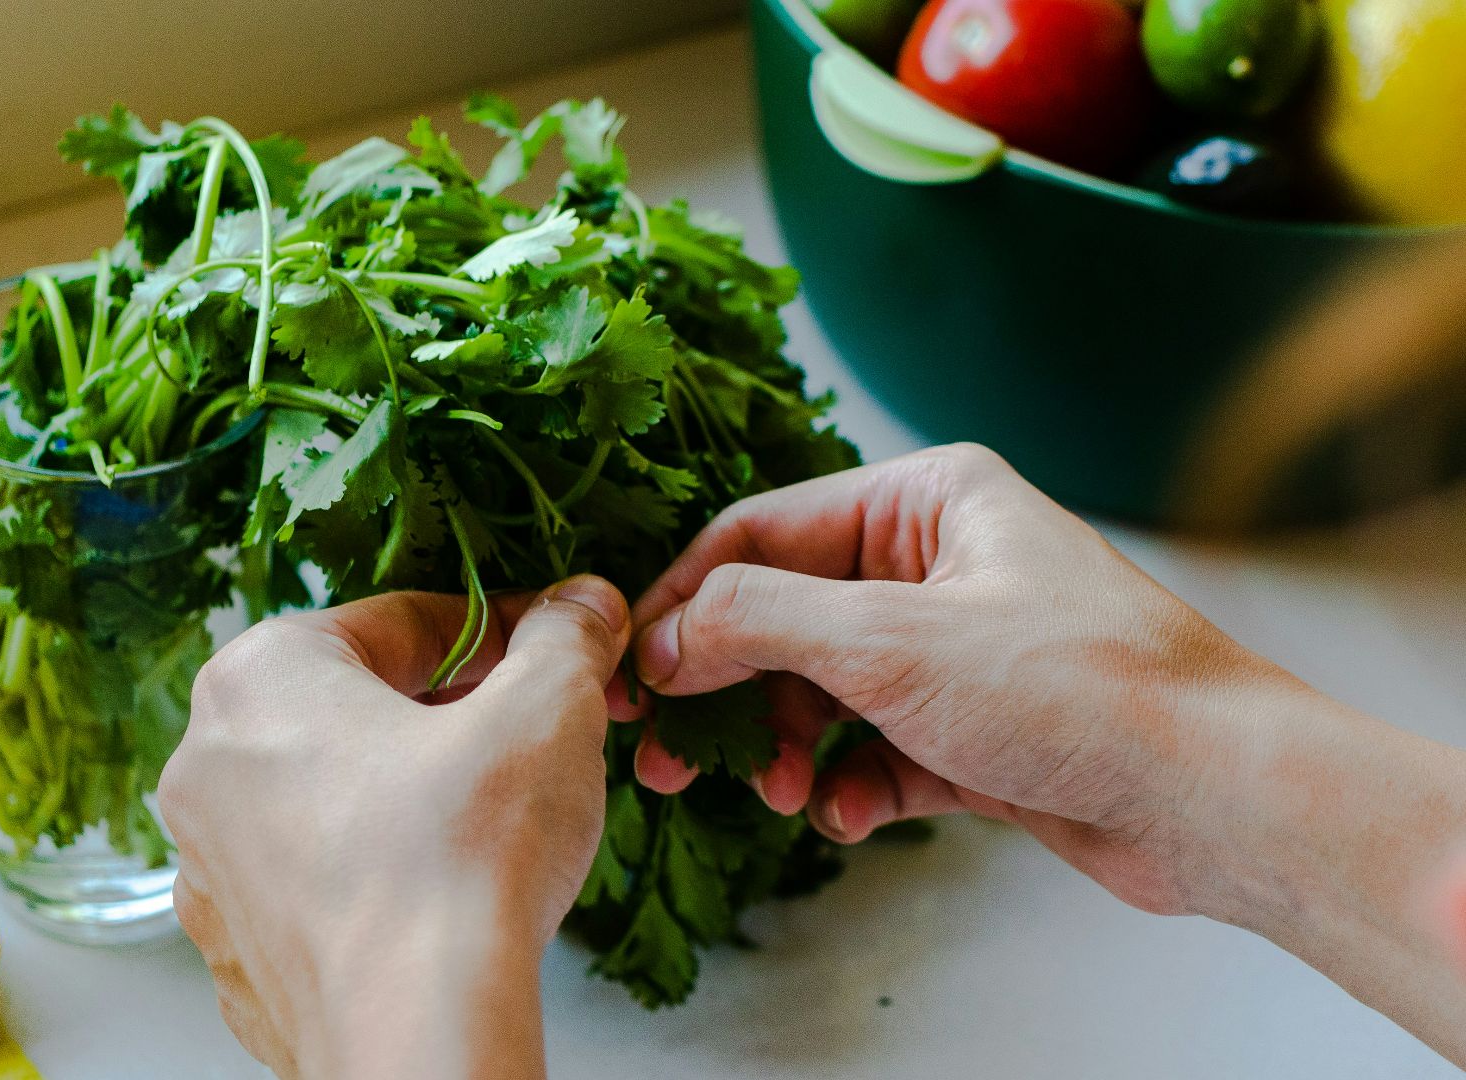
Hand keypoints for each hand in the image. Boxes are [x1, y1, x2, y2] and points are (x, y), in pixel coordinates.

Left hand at [158, 576, 630, 1079]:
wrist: (418, 1036)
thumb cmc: (461, 860)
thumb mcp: (545, 709)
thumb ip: (564, 638)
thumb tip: (581, 606)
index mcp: (259, 676)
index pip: (398, 621)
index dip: (495, 631)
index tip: (549, 650)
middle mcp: (208, 764)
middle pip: (351, 707)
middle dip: (445, 714)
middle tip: (529, 736)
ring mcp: (209, 869)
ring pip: (325, 798)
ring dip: (401, 796)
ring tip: (488, 825)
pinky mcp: (236, 955)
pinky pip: (312, 889)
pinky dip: (370, 882)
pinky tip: (436, 899)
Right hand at [630, 443, 1465, 1062]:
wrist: (1216, 797)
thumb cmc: (1079, 688)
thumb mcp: (891, 643)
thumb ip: (758, 624)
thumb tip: (662, 636)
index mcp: (926, 499)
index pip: (760, 532)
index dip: (683, 601)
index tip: (629, 670)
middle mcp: (939, 563)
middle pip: (785, 617)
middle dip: (729, 690)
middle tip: (667, 757)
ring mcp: (959, 648)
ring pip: (827, 689)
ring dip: (789, 745)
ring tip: (780, 795)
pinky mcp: (977, 728)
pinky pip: (878, 747)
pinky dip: (851, 783)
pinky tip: (849, 816)